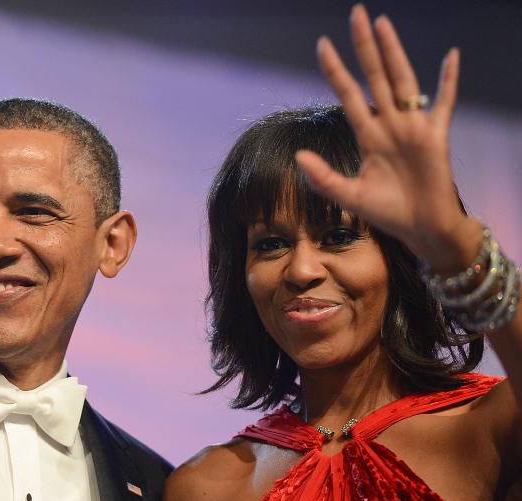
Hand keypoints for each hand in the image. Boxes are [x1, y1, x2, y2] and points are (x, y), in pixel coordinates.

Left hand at [295, 4, 481, 273]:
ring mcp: (413, 127)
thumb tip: (299, 156)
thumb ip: (323, 177)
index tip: (322, 44)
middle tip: (355, 13)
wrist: (421, 229)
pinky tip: (450, 56)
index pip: (348, 93)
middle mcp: (389, 124)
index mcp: (367, 135)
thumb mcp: (348, 196)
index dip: (335, 69)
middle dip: (364, 46)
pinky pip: (443, 103)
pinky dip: (448, 80)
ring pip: (402, 80)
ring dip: (393, 51)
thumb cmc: (387, 213)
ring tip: (383, 23)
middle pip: (375, 76)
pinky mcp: (436, 136)